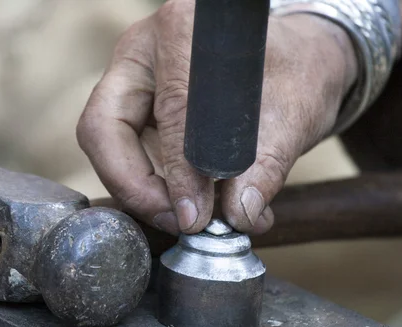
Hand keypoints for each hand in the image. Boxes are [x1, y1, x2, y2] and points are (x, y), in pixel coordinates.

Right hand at [77, 0, 356, 235]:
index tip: (195, 215)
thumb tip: (237, 213)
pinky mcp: (136, 104)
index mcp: (182, 30)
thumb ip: (266, 166)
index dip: (176, 172)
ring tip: (186, 218)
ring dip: (138, 191)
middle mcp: (143, 50)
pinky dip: (148, 187)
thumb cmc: (297, 71)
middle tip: (176, 220)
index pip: (167, 110)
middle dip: (134, 186)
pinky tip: (186, 206)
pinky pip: (121, 152)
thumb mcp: (294, 114)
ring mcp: (133, 77)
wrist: (297, 63)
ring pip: (104, 142)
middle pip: (104, 127)